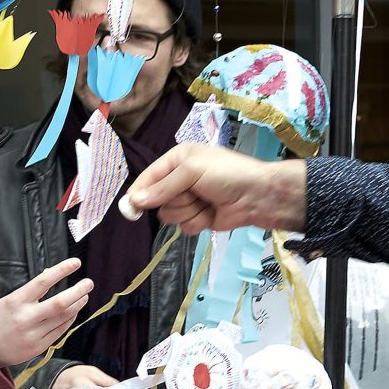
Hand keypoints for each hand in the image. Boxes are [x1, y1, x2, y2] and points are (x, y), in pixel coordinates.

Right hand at [0, 257, 91, 368]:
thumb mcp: (6, 301)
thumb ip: (29, 291)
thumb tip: (50, 275)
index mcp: (16, 302)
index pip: (43, 281)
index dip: (62, 270)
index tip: (76, 263)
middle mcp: (26, 318)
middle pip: (61, 303)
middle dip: (79, 291)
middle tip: (89, 283)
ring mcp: (33, 334)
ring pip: (64, 317)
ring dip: (77, 304)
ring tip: (84, 296)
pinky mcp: (38, 347)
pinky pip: (60, 331)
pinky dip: (70, 319)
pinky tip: (74, 311)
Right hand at [124, 143, 306, 233]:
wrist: (257, 196)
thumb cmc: (226, 174)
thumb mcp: (192, 171)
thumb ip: (163, 187)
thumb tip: (135, 201)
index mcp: (177, 160)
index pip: (148, 178)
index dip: (139, 192)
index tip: (130, 207)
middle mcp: (180, 180)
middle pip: (157, 200)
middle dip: (175, 201)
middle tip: (192, 194)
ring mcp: (189, 201)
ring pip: (169, 216)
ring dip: (188, 212)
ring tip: (206, 203)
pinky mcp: (198, 218)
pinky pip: (184, 227)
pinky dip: (197, 222)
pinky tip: (211, 214)